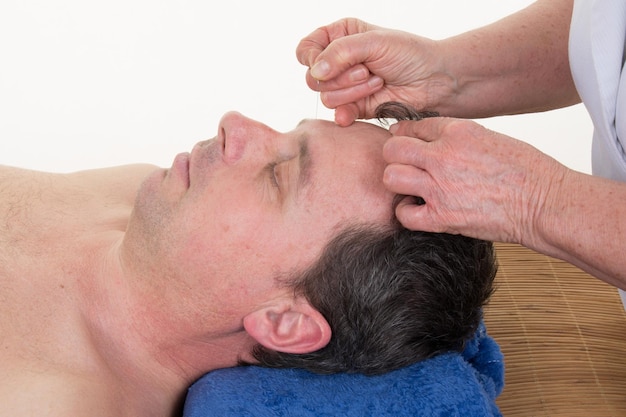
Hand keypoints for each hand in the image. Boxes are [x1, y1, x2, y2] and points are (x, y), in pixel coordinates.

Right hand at [296, 18, 446, 125]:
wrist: (432, 81)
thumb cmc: (409, 54)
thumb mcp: (374, 42)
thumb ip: (340, 52)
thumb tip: (316, 71)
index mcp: (339, 37)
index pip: (306, 49)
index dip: (313, 58)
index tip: (332, 60)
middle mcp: (338, 62)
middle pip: (313, 77)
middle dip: (341, 76)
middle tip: (367, 71)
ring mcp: (345, 86)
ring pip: (326, 96)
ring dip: (353, 91)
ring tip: (378, 82)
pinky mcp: (354, 107)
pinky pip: (337, 113)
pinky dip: (348, 111)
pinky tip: (364, 105)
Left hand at [383, 117, 565, 243]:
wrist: (545, 203)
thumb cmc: (527, 172)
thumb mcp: (491, 138)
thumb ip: (458, 139)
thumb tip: (434, 141)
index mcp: (458, 132)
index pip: (413, 126)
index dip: (406, 135)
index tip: (404, 142)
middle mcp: (444, 156)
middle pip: (392, 149)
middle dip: (395, 157)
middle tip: (405, 166)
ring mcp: (440, 188)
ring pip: (391, 177)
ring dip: (398, 182)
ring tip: (411, 187)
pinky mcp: (442, 218)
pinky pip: (404, 214)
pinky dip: (407, 213)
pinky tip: (419, 210)